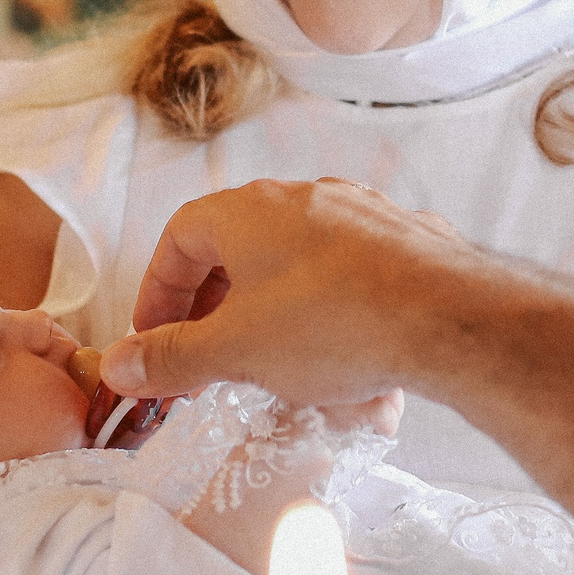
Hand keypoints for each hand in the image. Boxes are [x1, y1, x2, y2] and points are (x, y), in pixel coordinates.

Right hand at [101, 178, 473, 402]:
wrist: (453, 320)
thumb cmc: (338, 323)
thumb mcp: (236, 351)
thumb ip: (171, 359)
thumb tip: (119, 365)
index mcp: (251, 210)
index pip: (181, 238)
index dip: (158, 292)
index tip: (153, 339)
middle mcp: (306, 199)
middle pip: (239, 251)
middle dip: (218, 314)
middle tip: (209, 362)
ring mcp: (362, 217)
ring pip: (299, 270)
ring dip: (277, 321)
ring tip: (278, 375)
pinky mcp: (408, 245)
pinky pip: (353, 281)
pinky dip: (335, 321)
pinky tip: (346, 369)